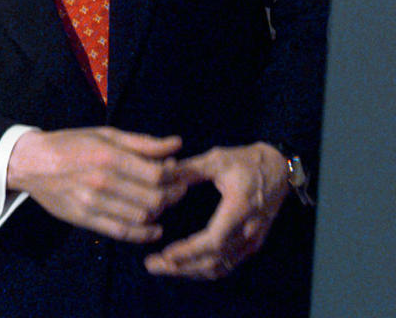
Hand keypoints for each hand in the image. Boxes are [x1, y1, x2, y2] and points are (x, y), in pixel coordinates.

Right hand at [7, 127, 187, 242]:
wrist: (32, 163)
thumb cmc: (70, 144)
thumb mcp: (104, 134)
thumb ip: (141, 142)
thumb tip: (176, 144)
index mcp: (108, 156)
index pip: (156, 175)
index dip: (175, 177)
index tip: (180, 174)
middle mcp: (102, 182)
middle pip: (154, 199)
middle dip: (173, 196)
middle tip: (178, 190)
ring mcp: (94, 204)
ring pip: (142, 217)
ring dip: (159, 213)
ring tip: (162, 204)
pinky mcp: (86, 220)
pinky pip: (123, 233)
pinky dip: (144, 234)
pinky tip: (153, 227)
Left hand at [144, 142, 288, 279]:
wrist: (279, 169)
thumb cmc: (246, 162)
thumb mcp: (217, 159)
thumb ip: (189, 169)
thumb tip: (161, 173)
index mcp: (240, 209)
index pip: (214, 240)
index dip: (190, 251)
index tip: (166, 254)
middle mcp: (249, 231)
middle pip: (214, 261)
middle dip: (182, 266)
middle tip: (152, 264)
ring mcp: (252, 241)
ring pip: (220, 267)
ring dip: (191, 271)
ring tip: (162, 268)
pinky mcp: (252, 244)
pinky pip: (227, 264)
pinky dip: (205, 269)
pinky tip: (185, 267)